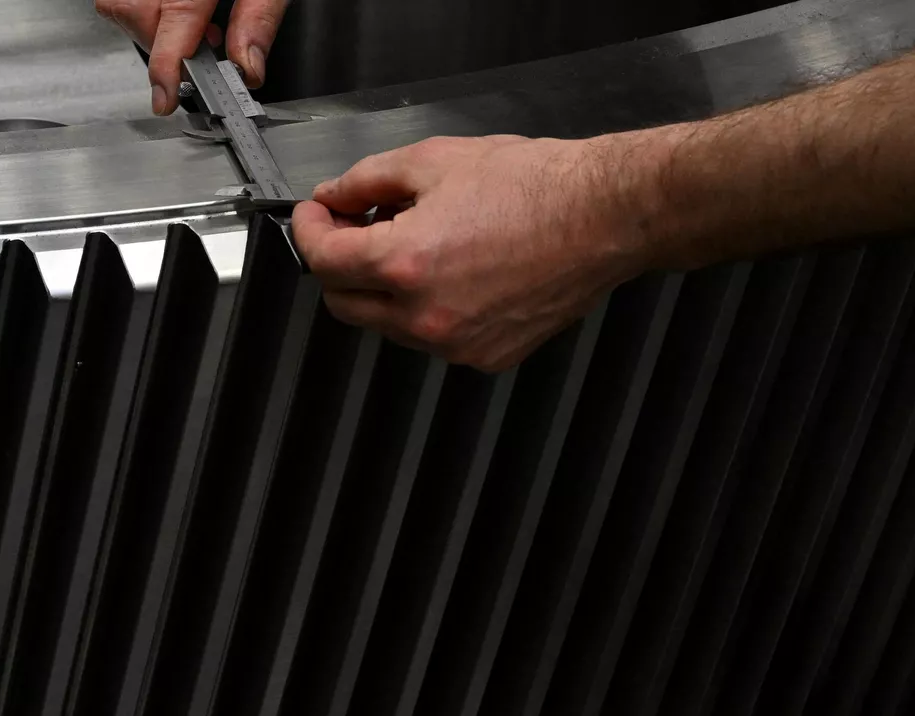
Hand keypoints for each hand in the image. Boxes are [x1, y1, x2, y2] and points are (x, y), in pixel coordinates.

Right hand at [94, 0, 290, 114]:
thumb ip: (259, 18)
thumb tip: (247, 65)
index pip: (172, 22)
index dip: (166, 66)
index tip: (165, 97)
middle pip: (132, 12)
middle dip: (159, 42)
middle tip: (201, 49)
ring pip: (118, 2)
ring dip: (147, 23)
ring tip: (190, 22)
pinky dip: (141, 4)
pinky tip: (174, 3)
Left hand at [291, 135, 659, 371]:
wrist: (606, 215)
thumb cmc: (535, 184)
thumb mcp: (434, 160)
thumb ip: (367, 181)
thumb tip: (333, 197)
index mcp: (404, 264)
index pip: (322, 261)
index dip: (309, 231)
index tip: (316, 215)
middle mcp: (425, 316)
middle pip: (343, 302)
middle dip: (338, 263)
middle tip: (357, 225)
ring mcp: (456, 344)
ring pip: (385, 324)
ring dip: (382, 288)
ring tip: (416, 241)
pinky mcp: (486, 356)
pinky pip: (431, 338)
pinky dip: (425, 308)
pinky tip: (453, 269)